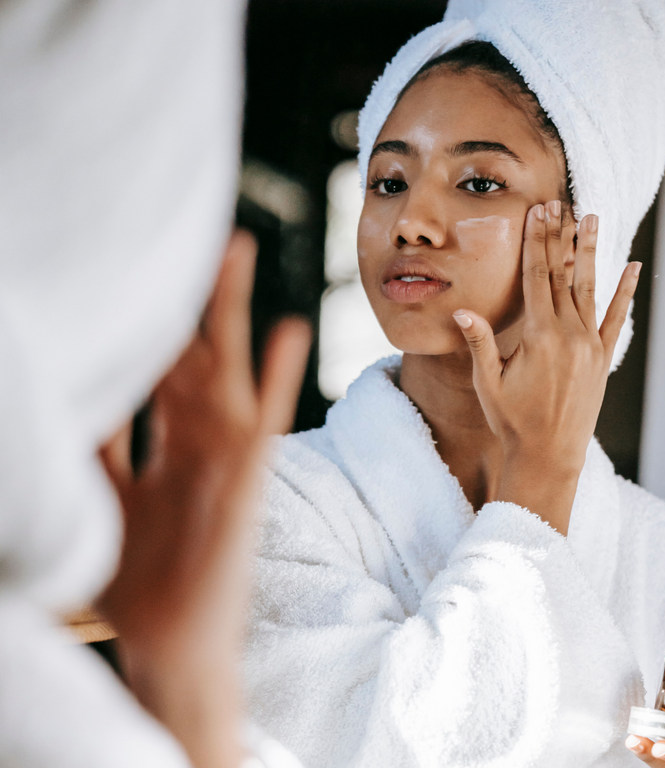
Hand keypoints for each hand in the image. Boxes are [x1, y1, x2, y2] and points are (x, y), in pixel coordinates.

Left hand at [98, 230, 310, 767]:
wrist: (170, 644)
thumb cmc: (139, 579)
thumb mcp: (102, 502)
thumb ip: (95, 449)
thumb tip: (69, 395)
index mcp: (163, 443)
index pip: (153, 366)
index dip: (143, 320)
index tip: (134, 270)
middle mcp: (195, 440)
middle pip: (189, 352)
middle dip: (185, 296)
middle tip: (181, 235)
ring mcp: (225, 456)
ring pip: (227, 369)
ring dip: (230, 310)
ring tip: (232, 248)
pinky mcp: (248, 481)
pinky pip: (267, 420)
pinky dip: (282, 377)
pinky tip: (292, 329)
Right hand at [452, 200, 639, 533]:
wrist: (549, 457)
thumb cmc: (512, 422)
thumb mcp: (488, 384)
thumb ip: (480, 344)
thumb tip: (462, 311)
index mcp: (540, 337)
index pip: (537, 278)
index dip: (537, 243)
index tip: (538, 213)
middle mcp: (570, 335)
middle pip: (562, 275)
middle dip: (559, 237)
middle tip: (559, 204)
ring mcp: (591, 345)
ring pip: (590, 288)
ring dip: (590, 252)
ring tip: (593, 218)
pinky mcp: (603, 359)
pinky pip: (615, 318)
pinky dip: (624, 292)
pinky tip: (633, 267)